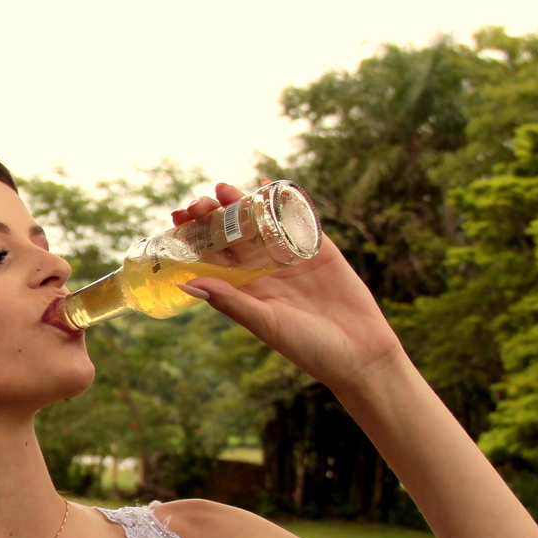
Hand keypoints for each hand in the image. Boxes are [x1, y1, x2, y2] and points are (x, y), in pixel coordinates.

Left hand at [172, 183, 403, 392]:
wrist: (360, 353)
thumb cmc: (309, 348)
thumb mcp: (266, 323)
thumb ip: (230, 301)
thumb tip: (185, 282)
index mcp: (247, 291)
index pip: (214, 259)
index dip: (194, 239)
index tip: (177, 221)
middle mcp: (265, 272)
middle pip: (233, 238)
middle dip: (213, 218)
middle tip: (198, 203)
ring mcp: (291, 259)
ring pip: (261, 225)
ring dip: (242, 205)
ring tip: (223, 188)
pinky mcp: (318, 250)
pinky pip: (297, 221)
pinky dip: (283, 202)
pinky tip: (267, 184)